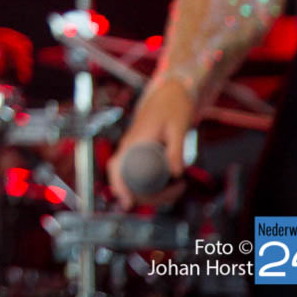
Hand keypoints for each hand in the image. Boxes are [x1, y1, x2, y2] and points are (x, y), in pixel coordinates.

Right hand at [107, 77, 192, 207]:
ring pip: (136, 179)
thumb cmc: (173, 106)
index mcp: (134, 140)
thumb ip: (176, 150)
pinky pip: (143, 174)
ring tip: (179, 187)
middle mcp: (131, 146)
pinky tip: (174, 183)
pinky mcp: (142, 151)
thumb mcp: (178, 127)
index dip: (120, 187)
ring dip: (155, 190)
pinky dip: (157, 184)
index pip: (117, 168)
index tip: (128, 203)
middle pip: (127, 179)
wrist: (171, 92)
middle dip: (148, 194)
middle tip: (175, 192)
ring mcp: (135, 149)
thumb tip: (176, 173)